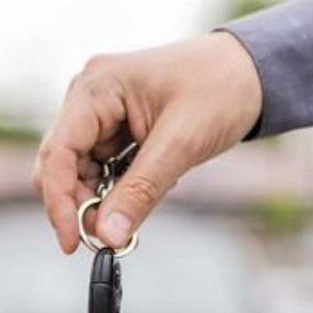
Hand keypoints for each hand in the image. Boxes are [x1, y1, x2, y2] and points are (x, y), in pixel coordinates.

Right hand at [33, 32, 262, 253]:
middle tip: (107, 237)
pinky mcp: (117, 125)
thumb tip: (108, 235)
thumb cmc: (221, 89)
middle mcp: (90, 95)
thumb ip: (140, 191)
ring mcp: (102, 110)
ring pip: (82, 169)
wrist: (253, 71)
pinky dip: (118, 187)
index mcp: (97, 86)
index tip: (73, 241)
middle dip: (79, 203)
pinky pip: (104, 166)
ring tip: (132, 215)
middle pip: (63, 163)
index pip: (59, 151)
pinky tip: (146, 189)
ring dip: (100, 199)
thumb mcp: (181, 144)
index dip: (59, 201)